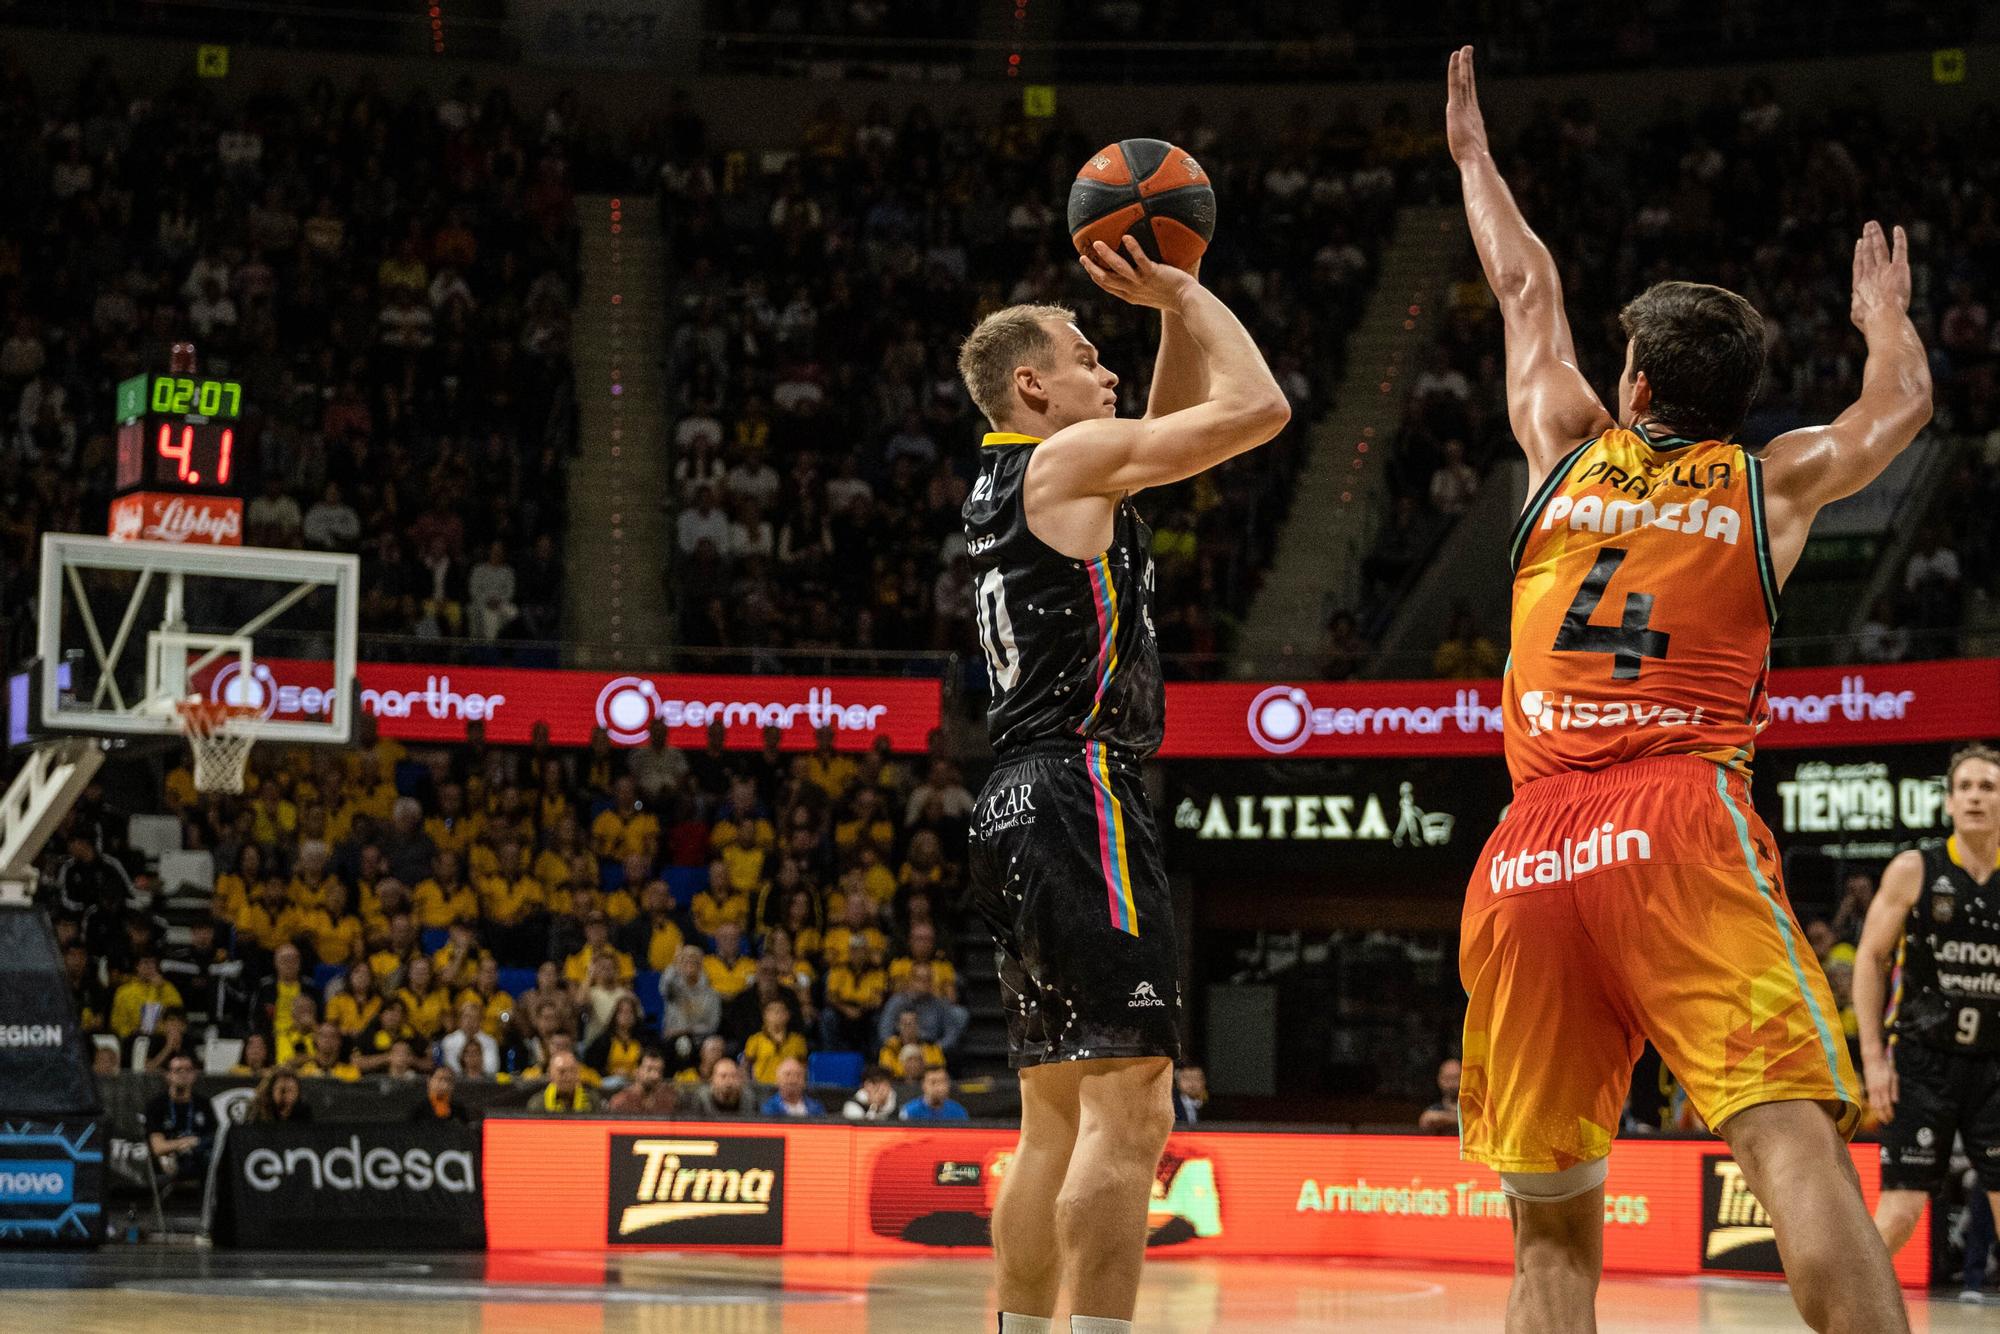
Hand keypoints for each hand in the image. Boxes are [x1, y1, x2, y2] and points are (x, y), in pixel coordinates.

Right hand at [1079, 236, 1193, 311]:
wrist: (1188, 302)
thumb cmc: (1175, 297)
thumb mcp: (1154, 291)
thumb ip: (1145, 280)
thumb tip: (1143, 266)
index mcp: (1131, 295)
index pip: (1108, 286)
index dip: (1095, 276)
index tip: (1088, 266)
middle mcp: (1133, 290)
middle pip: (1106, 280)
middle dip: (1092, 268)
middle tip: (1083, 257)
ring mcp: (1142, 282)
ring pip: (1118, 269)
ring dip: (1106, 256)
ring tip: (1097, 244)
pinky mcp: (1153, 274)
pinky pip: (1140, 260)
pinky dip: (1133, 249)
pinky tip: (1127, 236)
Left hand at [1446, 45, 1490, 163]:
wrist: (1476, 162)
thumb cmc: (1476, 165)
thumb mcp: (1474, 160)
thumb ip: (1477, 161)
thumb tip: (1483, 176)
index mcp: (1474, 120)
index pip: (1470, 96)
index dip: (1469, 82)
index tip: (1467, 71)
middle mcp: (1471, 110)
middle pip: (1469, 83)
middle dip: (1468, 66)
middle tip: (1468, 50)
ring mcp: (1465, 107)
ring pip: (1464, 79)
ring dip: (1464, 62)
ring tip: (1464, 48)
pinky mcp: (1457, 107)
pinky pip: (1456, 82)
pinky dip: (1455, 68)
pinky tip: (1455, 56)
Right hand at [1850, 220, 1910, 333]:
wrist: (1882, 316)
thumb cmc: (1869, 320)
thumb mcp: (1857, 315)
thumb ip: (1857, 306)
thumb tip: (1856, 304)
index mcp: (1860, 285)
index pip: (1859, 264)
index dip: (1860, 252)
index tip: (1860, 243)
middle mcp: (1870, 273)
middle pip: (1868, 252)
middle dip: (1868, 238)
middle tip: (1868, 226)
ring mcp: (1884, 269)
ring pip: (1880, 248)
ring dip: (1877, 235)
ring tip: (1874, 225)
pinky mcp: (1899, 268)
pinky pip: (1899, 250)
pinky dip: (1899, 239)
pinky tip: (1898, 229)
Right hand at [1863, 1050, 1897, 1123]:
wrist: (1872, 1060)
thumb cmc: (1885, 1067)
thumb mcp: (1894, 1077)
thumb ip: (1895, 1090)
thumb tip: (1895, 1102)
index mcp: (1884, 1088)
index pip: (1886, 1104)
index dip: (1889, 1113)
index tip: (1891, 1119)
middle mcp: (1876, 1090)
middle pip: (1878, 1107)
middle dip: (1882, 1116)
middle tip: (1887, 1122)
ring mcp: (1870, 1089)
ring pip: (1872, 1104)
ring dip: (1876, 1112)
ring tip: (1881, 1118)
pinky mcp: (1867, 1087)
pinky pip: (1869, 1099)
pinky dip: (1872, 1106)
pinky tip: (1875, 1109)